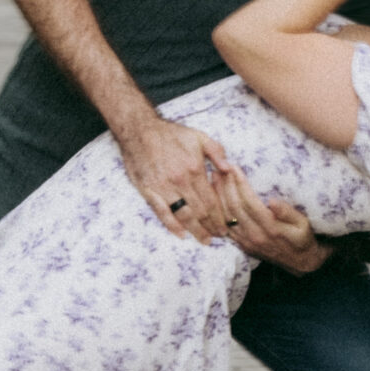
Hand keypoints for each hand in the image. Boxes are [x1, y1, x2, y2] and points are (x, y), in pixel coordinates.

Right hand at [122, 116, 234, 241]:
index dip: (220, 216)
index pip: (211, 200)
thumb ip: (216, 151)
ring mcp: (163, 187)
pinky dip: (172, 226)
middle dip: (211, 226)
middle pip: (200, 211)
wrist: (140, 130)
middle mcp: (180, 181)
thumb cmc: (170, 134)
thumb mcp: (198, 136)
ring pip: (183, 215)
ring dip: (196, 230)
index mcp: (194, 169)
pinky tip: (181, 235)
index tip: (226, 226)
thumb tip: (229, 168)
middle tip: (219, 236)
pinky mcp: (148, 191)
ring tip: (205, 240)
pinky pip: (162, 213)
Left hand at [219, 170, 325, 272]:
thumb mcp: (303, 224)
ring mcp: (246, 242)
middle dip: (226, 185)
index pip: (249, 202)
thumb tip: (272, 201)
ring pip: (226, 216)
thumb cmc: (302, 238)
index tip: (234, 167)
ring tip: (214, 177)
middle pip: (234, 207)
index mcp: (271, 228)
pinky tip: (214, 197)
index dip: (240, 183)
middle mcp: (255, 236)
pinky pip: (224, 227)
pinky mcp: (241, 245)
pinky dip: (218, 210)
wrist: (299, 263)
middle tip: (220, 167)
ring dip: (218, 195)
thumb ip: (287, 212)